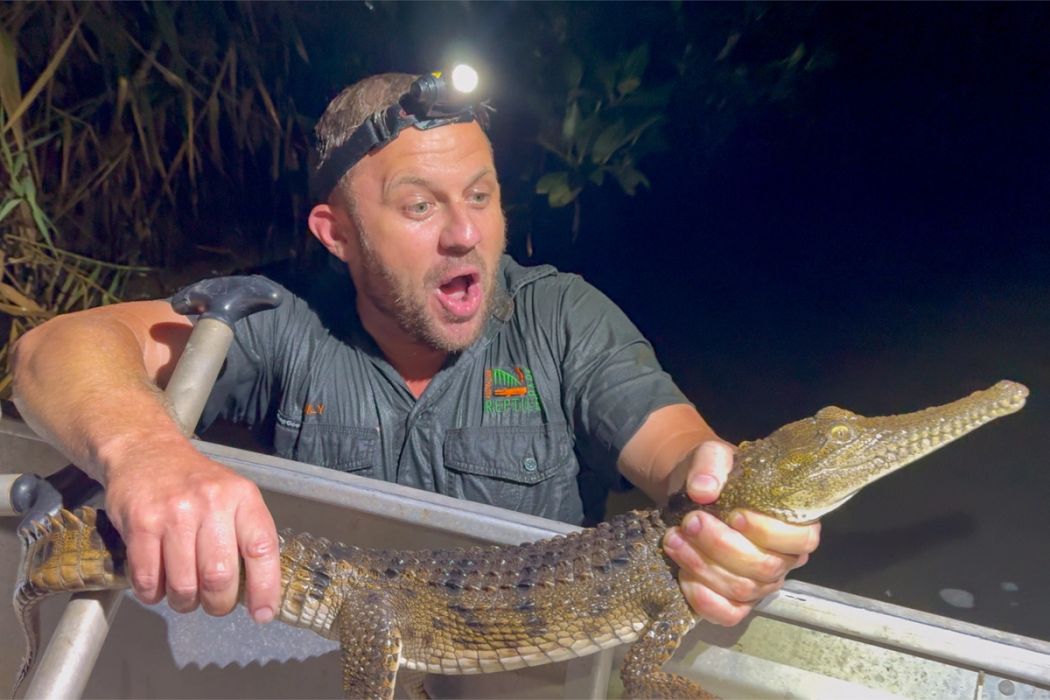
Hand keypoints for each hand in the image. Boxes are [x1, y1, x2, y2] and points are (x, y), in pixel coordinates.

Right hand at [103, 437, 280, 621]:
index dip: (265, 587)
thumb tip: (257, 590)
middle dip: (219, 604)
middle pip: (220, 576)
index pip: (262, 548)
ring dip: (185, 602)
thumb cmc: (194, 482)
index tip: (263, 613)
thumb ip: (245, 535)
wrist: (145, 451)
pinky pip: (148, 579)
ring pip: (184, 584)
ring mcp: (174, 513)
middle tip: (214, 604)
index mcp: (242, 497)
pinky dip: (154, 594)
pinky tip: (158, 586)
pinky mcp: (141, 523)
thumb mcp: (232, 495)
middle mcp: (211, 503)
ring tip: (185, 596)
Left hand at [662, 440, 820, 624]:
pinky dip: (706, 601)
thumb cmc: (714, 474)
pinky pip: (728, 614)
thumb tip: (703, 490)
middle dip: (722, 546)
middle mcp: (783, 558)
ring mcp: (760, 584)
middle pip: (764, 567)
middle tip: (690, 521)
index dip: (768, 532)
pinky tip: (684, 577)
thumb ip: (711, 466)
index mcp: (793, 523)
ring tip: (674, 539)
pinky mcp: (734, 600)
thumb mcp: (712, 456)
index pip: (801, 539)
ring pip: (742, 590)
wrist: (689, 492)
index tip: (734, 515)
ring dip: (704, 566)